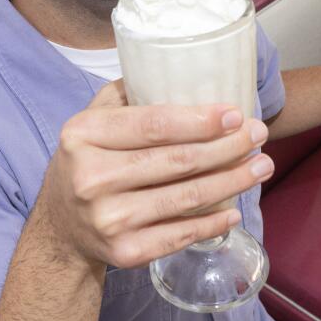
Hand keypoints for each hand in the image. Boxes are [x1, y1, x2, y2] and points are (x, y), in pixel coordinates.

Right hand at [33, 80, 272, 269]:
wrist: (60, 228)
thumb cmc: (85, 164)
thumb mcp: (89, 122)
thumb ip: (123, 96)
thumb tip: (174, 69)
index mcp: (84, 135)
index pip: (152, 125)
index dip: (200, 120)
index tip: (236, 115)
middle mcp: (92, 178)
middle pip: (177, 161)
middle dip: (227, 147)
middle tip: (258, 136)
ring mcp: (109, 219)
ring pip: (185, 198)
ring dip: (231, 182)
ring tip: (260, 167)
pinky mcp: (125, 252)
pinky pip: (179, 235)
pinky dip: (212, 223)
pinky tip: (233, 210)